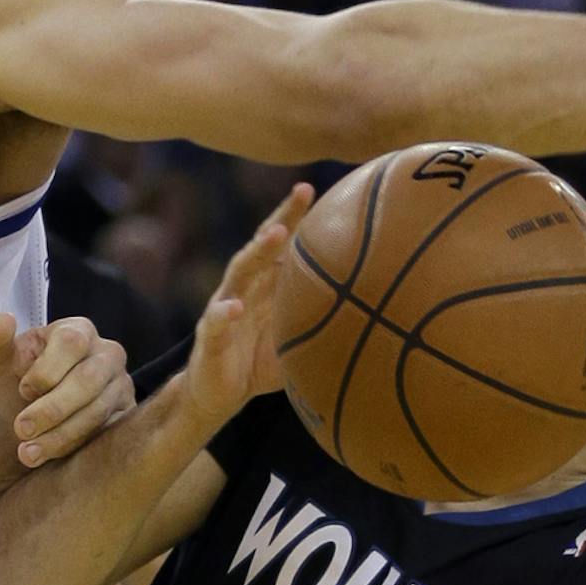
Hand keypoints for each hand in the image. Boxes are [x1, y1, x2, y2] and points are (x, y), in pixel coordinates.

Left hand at [0, 312, 134, 469]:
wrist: (30, 419)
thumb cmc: (15, 382)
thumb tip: (3, 319)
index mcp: (77, 331)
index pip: (71, 343)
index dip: (45, 370)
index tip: (23, 390)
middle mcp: (107, 354)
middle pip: (88, 379)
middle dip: (51, 409)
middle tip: (21, 430)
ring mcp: (121, 386)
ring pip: (97, 411)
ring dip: (59, 435)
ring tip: (27, 452)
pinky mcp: (125, 417)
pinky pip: (106, 434)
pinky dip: (73, 447)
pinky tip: (47, 456)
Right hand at [181, 186, 314, 425]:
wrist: (218, 396)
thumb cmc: (259, 363)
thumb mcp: (295, 338)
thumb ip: (322, 321)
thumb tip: (374, 317)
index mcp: (265, 285)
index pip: (280, 243)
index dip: (295, 215)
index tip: (314, 188)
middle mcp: (244, 289)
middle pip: (261, 246)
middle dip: (281, 218)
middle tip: (302, 193)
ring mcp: (224, 309)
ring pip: (239, 274)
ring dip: (256, 252)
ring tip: (274, 236)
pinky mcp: (211, 338)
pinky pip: (215, 322)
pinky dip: (223, 314)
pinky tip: (234, 308)